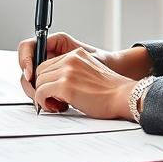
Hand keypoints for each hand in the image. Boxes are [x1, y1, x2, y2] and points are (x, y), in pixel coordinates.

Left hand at [17, 33, 153, 108]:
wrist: (122, 96)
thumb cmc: (110, 91)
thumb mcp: (89, 73)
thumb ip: (72, 72)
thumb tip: (54, 86)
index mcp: (76, 54)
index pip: (49, 63)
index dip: (47, 79)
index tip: (51, 90)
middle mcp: (71, 59)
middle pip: (40, 70)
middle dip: (42, 86)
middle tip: (52, 99)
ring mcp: (67, 71)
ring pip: (39, 81)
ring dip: (43, 95)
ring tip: (56, 104)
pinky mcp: (65, 85)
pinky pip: (41, 92)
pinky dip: (43, 102)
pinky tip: (55, 107)